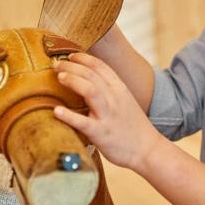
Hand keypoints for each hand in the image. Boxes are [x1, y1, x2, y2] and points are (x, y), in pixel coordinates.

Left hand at [52, 53, 161, 171]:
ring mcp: (108, 115)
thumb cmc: (133, 126)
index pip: (100, 66)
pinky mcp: (102, 133)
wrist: (148, 149)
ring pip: (90, 90)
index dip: (83, 58)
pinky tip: (56, 111)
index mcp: (120, 89)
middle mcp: (114, 98)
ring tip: (59, 77)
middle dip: (72, 66)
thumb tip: (87, 82)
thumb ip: (109, 90)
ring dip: (73, 80)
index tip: (70, 55)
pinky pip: (83, 122)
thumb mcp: (125, 101)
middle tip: (57, 64)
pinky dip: (69, 116)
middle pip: (91, 74)